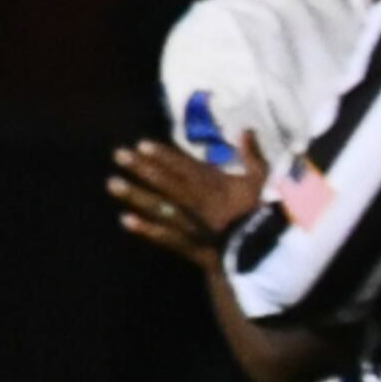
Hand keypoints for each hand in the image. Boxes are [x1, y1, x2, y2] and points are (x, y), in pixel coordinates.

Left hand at [110, 133, 270, 260]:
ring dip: (136, 195)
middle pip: (166, 182)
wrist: (267, 252)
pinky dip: (146, 229)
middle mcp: (197, 202)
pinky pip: (165, 236)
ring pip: (160, 206)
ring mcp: (191, 224)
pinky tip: (126, 221)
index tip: (142, 145)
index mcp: (216, 186)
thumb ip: (253, 155)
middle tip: (119, 155)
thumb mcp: (265, 181)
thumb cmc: (266, 214)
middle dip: (142, 168)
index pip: (185, 166)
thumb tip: (244, 129)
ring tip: (113, 184)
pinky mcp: (191, 245)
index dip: (163, 155)